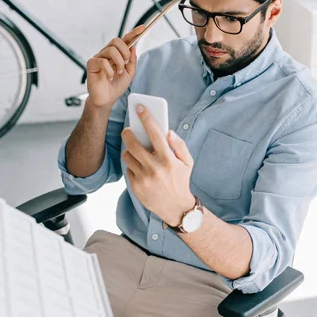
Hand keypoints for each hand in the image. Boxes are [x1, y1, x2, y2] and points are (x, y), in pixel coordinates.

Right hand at [87, 25, 145, 108]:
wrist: (107, 99)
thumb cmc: (116, 86)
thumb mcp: (129, 73)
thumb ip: (132, 60)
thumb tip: (133, 47)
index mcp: (117, 54)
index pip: (125, 40)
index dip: (134, 33)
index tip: (143, 28)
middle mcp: (107, 53)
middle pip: (117, 41)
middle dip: (125, 52)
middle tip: (126, 63)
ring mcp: (99, 57)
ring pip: (111, 50)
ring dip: (119, 63)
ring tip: (118, 73)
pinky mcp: (92, 64)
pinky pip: (102, 61)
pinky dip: (109, 70)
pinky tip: (109, 77)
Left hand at [121, 105, 195, 225]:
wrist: (176, 208)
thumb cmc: (181, 181)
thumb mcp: (188, 162)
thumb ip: (179, 145)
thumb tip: (169, 132)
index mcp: (168, 159)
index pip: (155, 133)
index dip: (146, 118)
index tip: (140, 108)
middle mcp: (155, 168)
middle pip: (133, 143)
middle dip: (128, 133)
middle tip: (129, 130)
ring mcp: (144, 178)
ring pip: (128, 155)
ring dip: (130, 150)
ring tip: (136, 151)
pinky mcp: (136, 186)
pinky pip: (128, 169)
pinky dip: (133, 165)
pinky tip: (140, 167)